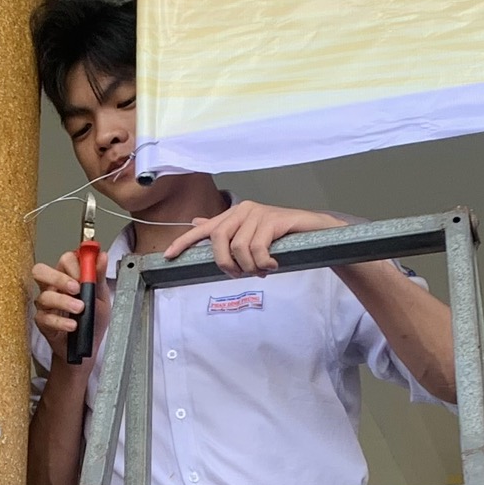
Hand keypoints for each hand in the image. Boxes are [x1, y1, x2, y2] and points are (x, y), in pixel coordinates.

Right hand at [31, 252, 93, 359]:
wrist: (89, 348)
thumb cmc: (93, 321)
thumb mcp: (101, 297)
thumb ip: (99, 276)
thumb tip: (101, 256)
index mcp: (68, 277)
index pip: (64, 260)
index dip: (74, 265)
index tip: (86, 274)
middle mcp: (53, 288)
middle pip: (41, 271)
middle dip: (58, 277)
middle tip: (76, 287)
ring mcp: (46, 305)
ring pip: (45, 296)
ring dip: (64, 301)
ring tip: (80, 309)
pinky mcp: (43, 322)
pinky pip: (45, 318)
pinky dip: (60, 321)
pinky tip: (72, 325)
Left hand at [160, 201, 344, 275]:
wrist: (315, 232)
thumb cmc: (282, 238)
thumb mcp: (251, 236)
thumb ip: (225, 231)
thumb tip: (197, 223)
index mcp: (234, 215)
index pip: (203, 229)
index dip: (184, 242)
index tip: (169, 256)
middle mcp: (243, 210)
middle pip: (218, 239)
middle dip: (226, 263)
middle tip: (241, 274)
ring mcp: (259, 213)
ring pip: (239, 248)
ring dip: (250, 267)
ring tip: (263, 270)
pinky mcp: (274, 219)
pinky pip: (258, 248)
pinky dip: (264, 263)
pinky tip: (273, 265)